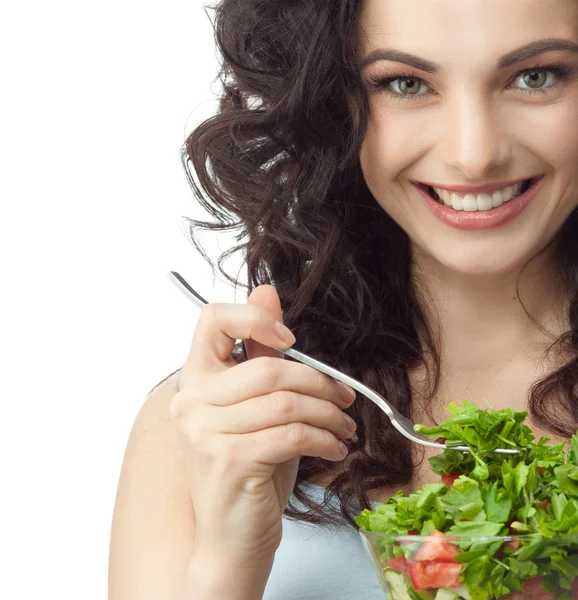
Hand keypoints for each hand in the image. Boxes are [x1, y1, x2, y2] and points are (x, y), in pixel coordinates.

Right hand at [171, 285, 356, 565]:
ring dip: (329, 414)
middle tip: (344, 399)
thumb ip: (260, 354)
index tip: (289, 339)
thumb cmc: (247, 468)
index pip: (212, 320)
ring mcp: (206, 432)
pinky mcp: (231, 460)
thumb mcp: (256, 407)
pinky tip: (335, 447)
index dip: (255, 317)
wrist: (230, 537)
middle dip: (320, 383)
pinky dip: (325, 439)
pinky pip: (294, 433)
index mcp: (195, 380)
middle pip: (269, 368)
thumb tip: (268, 292)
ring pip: (287, 402)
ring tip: (344, 428)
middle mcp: (192, 402)